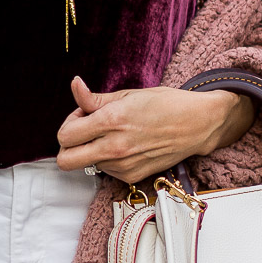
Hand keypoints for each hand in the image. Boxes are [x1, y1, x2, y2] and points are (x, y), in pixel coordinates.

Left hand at [56, 76, 253, 184]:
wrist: (196, 125)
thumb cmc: (164, 104)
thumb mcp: (127, 95)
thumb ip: (94, 98)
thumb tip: (75, 86)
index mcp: (110, 121)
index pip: (65, 135)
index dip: (69, 123)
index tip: (83, 116)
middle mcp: (114, 147)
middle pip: (66, 161)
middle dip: (68, 146)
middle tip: (84, 133)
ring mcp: (122, 165)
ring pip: (87, 164)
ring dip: (92, 150)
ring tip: (116, 134)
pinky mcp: (131, 176)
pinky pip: (106, 170)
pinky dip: (109, 159)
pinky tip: (127, 145)